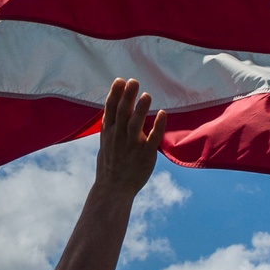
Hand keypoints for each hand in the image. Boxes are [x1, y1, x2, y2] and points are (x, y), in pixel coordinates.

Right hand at [94, 78, 166, 197]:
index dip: (114, 94)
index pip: (110, 109)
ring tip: (147, 95)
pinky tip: (163, 113)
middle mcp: (119, 137)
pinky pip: (153, 138)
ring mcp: (132, 146)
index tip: (120, 80)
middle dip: (128, 96)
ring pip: (135, 124)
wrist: (113, 188)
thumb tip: (117, 106)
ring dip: (141, 109)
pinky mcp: (145, 154)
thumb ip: (112, 125)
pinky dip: (158, 126)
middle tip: (134, 81)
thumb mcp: (106, 142)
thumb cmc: (110, 164)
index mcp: (108, 132)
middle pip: (123, 112)